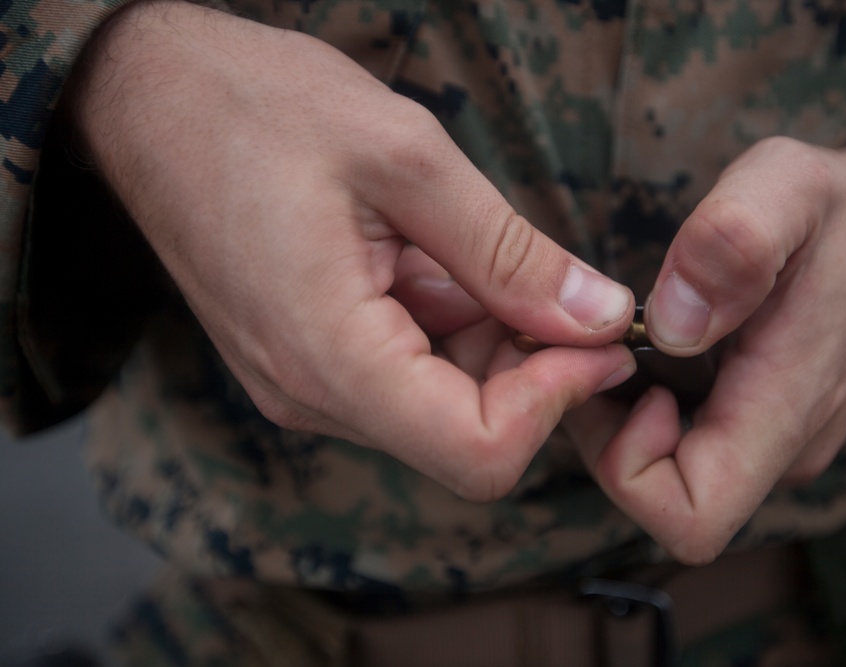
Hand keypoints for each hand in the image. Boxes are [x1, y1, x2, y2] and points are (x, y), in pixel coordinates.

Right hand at [73, 1, 636, 499]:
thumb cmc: (257, 108)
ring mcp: (303, 383)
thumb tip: (601, 316)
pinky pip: (403, 373)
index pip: (477, 453)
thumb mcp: (406, 159)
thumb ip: (509, 253)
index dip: (556, 401)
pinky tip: (431, 257)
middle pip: (465, 435)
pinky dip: (447, 327)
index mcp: (329, 356)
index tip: (598, 335)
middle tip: (558, 283)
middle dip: (533, 368)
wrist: (148, 99)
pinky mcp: (306, 360)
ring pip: (439, 404)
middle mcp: (311, 394)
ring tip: (467, 249)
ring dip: (488, 341)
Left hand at [574, 137, 845, 563]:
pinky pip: (683, 444)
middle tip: (604, 344)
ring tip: (628, 336)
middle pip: (660, 498)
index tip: (629, 375)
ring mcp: (772, 443)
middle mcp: (780, 449)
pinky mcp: (761, 426)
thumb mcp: (784, 187)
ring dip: (624, 414)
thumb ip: (730, 243)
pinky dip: (648, 403)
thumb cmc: (836, 208)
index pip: (690, 518)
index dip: (629, 465)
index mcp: (785, 412)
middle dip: (610, 429)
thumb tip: (672, 326)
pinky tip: (651, 344)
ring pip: (666, 472)